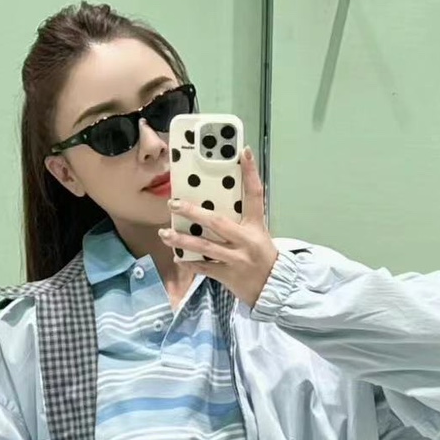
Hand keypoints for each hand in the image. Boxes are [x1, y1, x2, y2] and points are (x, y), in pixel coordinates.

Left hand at [159, 145, 278, 307]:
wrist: (274, 288)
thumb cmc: (263, 257)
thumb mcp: (258, 235)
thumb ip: (240, 221)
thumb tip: (215, 204)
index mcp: (256, 226)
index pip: (255, 194)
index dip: (251, 172)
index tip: (244, 152)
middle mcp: (246, 240)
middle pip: (217, 222)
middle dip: (193, 212)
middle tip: (173, 203)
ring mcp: (237, 259)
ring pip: (205, 247)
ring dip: (182, 240)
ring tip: (164, 234)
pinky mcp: (229, 275)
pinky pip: (205, 268)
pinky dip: (190, 263)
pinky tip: (177, 257)